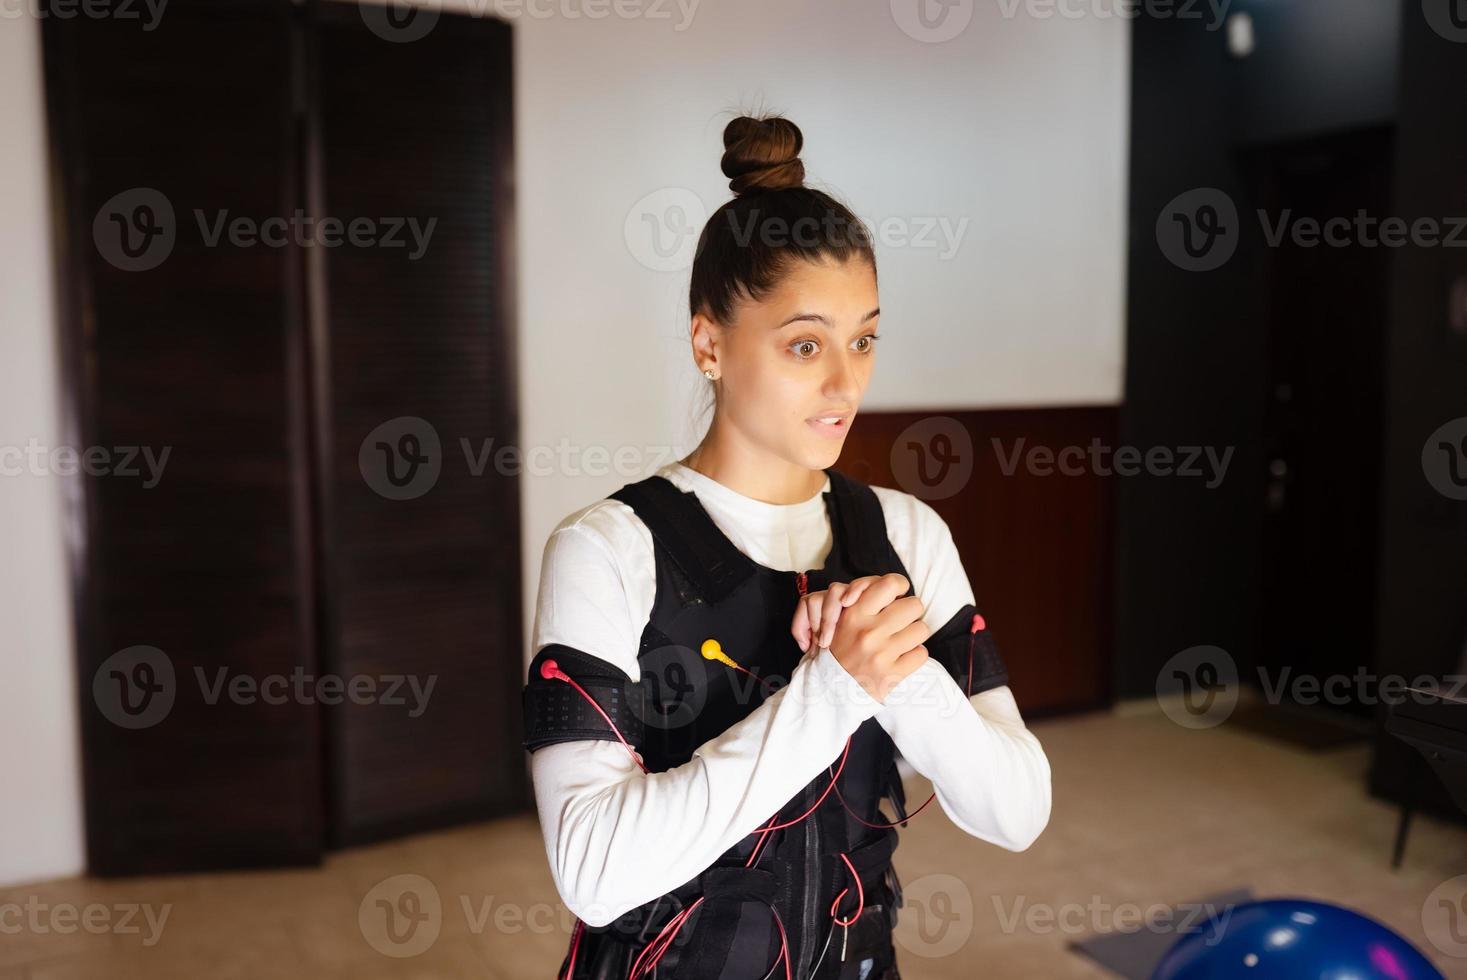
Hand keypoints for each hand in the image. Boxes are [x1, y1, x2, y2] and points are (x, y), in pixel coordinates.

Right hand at [791, 573, 929, 702]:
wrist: (829, 688)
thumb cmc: (838, 649)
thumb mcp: (841, 619)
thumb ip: (862, 600)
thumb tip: (893, 590)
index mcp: (854, 613)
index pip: (890, 583)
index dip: (899, 587)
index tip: (895, 597)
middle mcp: (869, 631)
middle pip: (914, 605)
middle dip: (909, 612)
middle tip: (900, 621)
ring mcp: (881, 653)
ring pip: (922, 629)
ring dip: (913, 635)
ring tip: (901, 640)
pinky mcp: (891, 674)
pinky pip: (921, 654)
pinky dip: (914, 656)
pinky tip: (901, 658)